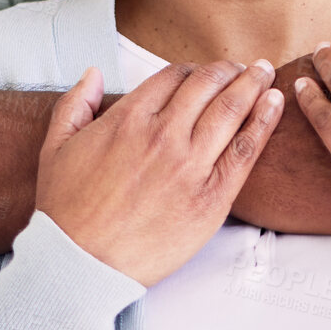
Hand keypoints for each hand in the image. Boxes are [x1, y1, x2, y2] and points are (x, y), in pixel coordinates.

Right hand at [36, 61, 283, 285]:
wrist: (80, 263)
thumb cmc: (66, 210)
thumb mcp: (56, 147)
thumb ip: (76, 104)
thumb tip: (93, 73)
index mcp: (128, 119)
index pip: (173, 77)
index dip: (192, 70)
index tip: (203, 73)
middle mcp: (163, 135)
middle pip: (207, 86)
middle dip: (228, 70)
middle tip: (244, 67)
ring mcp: (189, 165)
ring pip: (231, 110)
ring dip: (252, 84)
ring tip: (265, 72)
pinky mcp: (211, 197)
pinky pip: (245, 150)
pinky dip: (263, 121)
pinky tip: (274, 103)